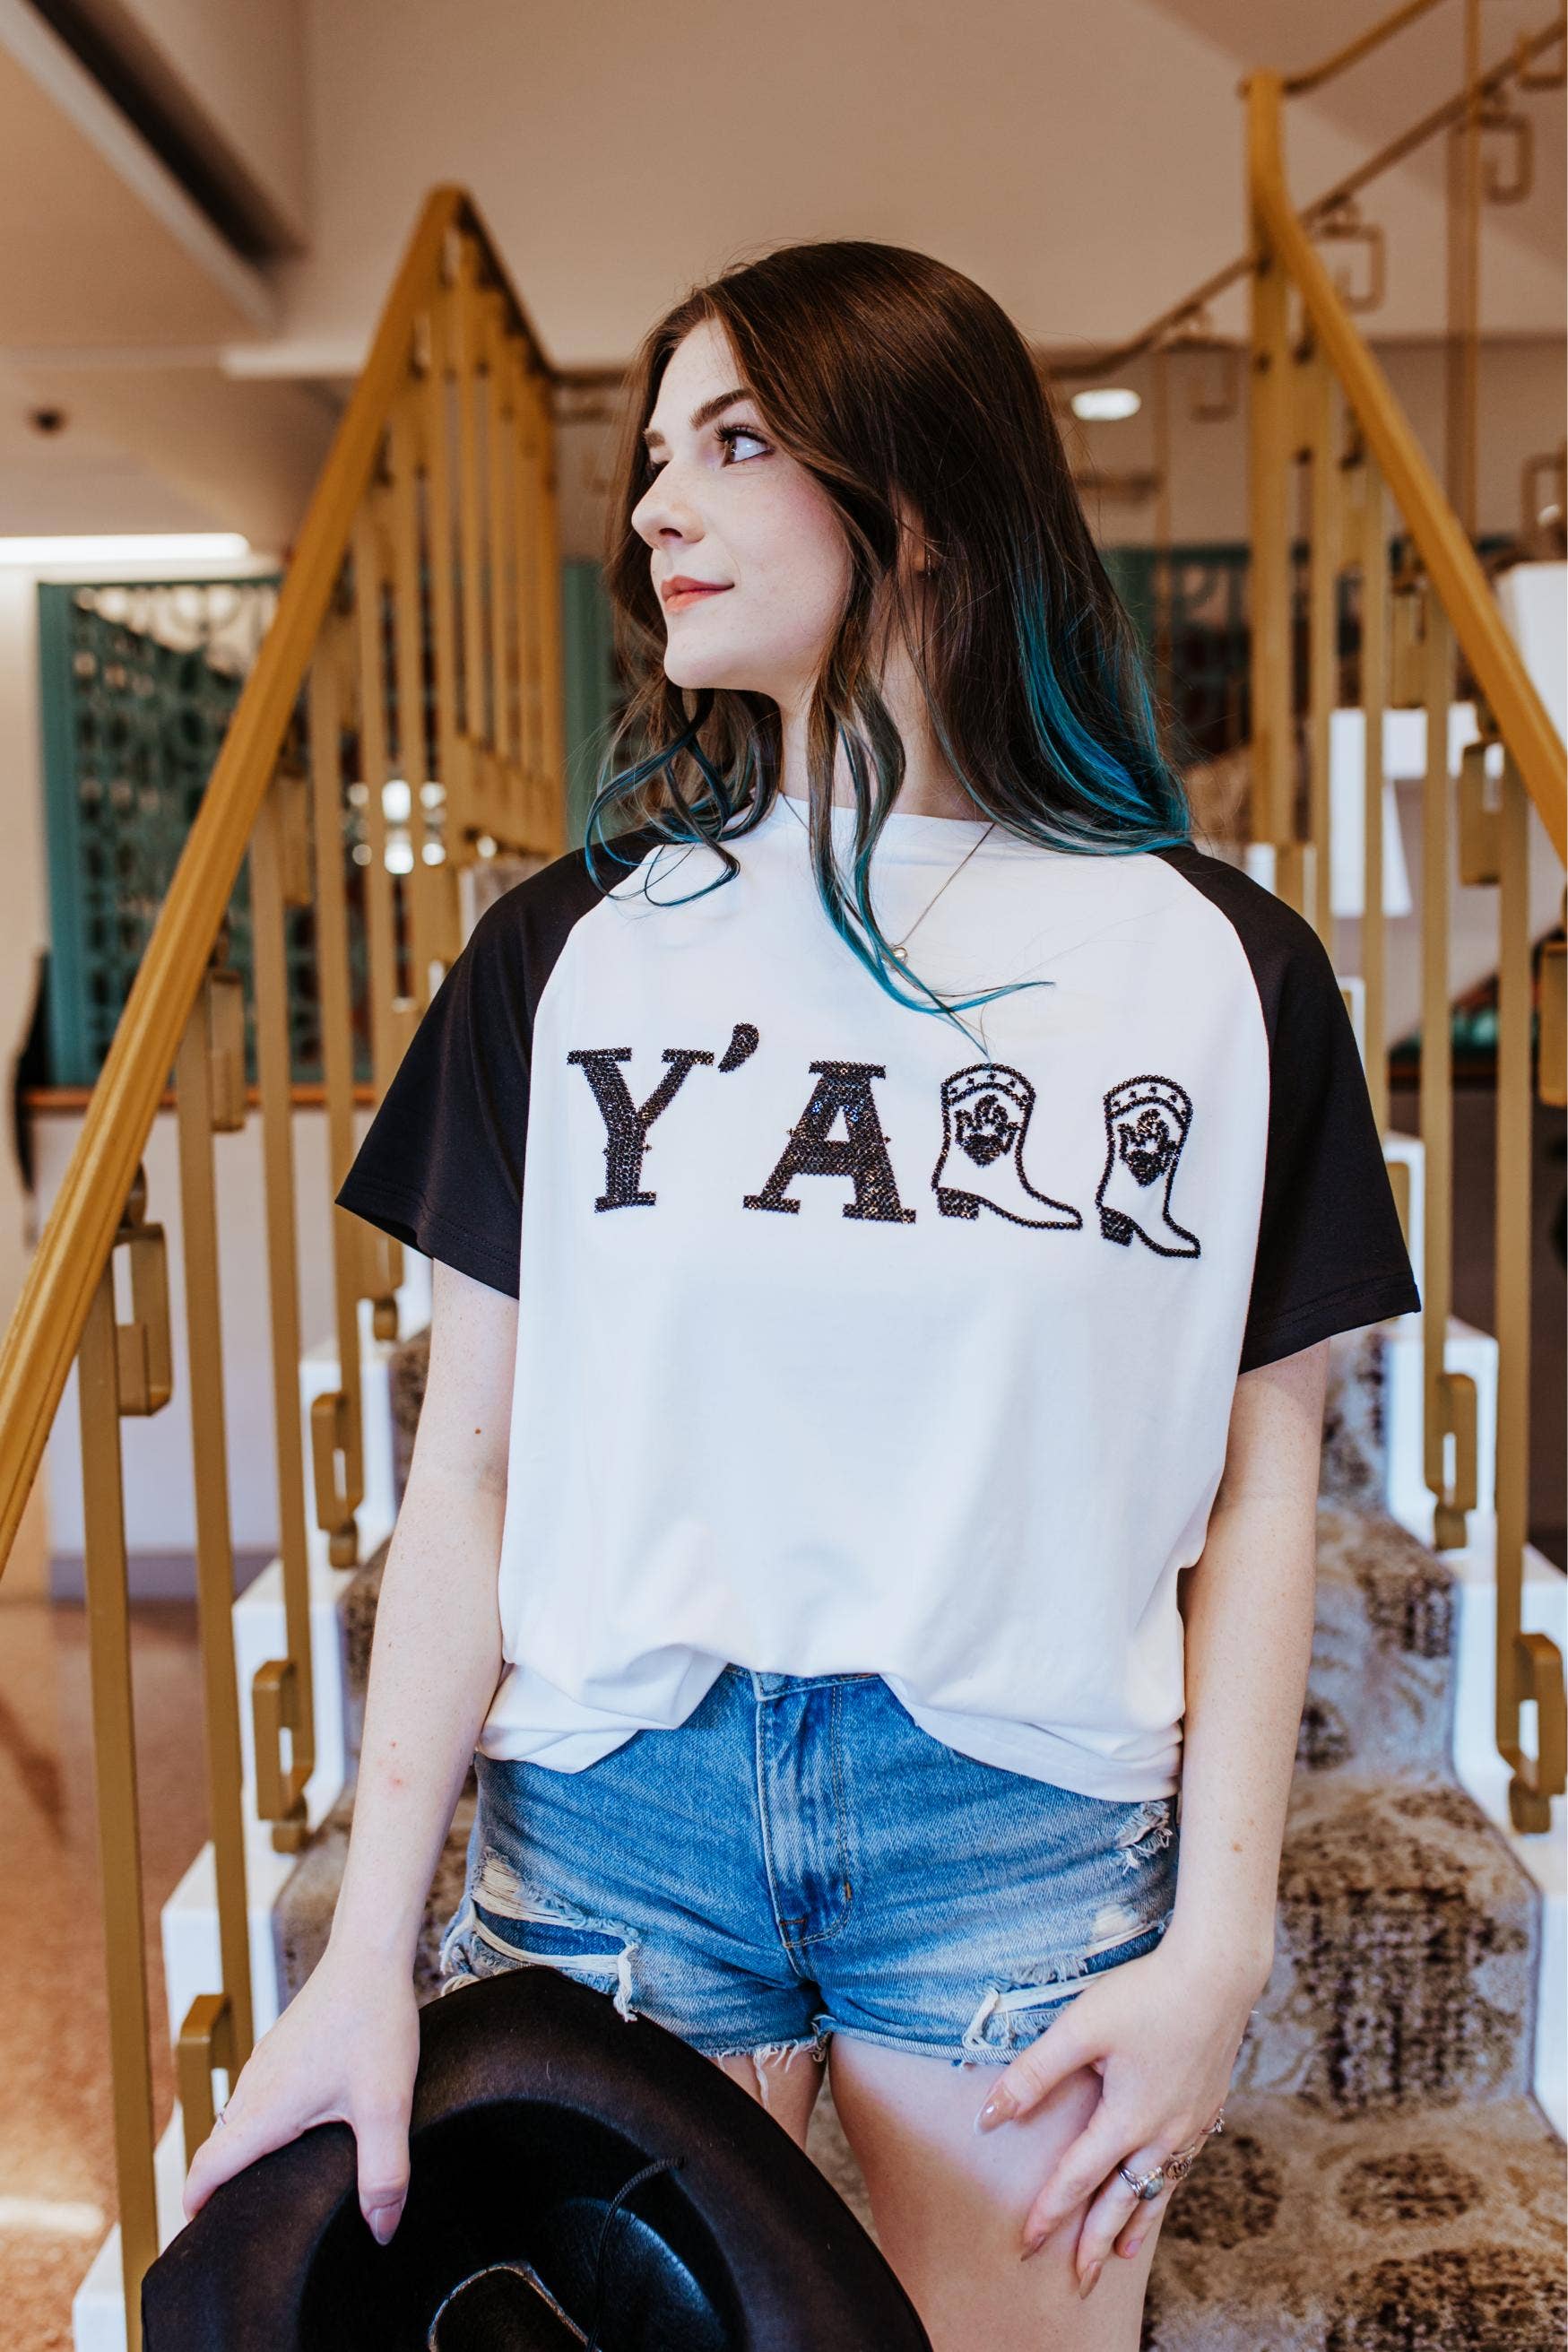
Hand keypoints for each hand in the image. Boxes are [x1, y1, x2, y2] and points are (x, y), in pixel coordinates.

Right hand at [181, 1943, 421, 2245]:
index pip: (206, 2168)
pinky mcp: (283, 2046)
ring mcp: (267, 2062)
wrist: (369, 1952)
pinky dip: (261, 2124)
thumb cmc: (373, 2022)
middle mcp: (254, 2085)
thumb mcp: (386, 2105)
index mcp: (264, 2109)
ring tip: (267, 2186)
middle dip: (219, 2189)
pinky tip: (299, 2131)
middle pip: (219, 2148)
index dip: (196, 2206)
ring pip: (238, 2119)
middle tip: (239, 2225)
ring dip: (241, 2154)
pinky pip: (258, 2096)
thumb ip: (383, 2172)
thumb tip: (381, 2230)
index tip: (198, 2238)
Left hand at [972, 1934, 1261, 2293]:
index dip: (1049, 2212)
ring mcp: (1191, 2123)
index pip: (1078, 2179)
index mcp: (1127, 2120)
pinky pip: (1182, 2164)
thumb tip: (990, 2116)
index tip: (1027, 2242)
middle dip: (1095, 2242)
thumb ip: (1034, 2074)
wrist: (1218, 1973)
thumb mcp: (1080, 2028)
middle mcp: (1163, 2134)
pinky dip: (1165, 2188)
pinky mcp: (1208, 2105)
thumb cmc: (1146, 1994)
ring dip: (1135, 2224)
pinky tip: (1162, 2185)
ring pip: (1157, 2189)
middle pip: (1122, 2202)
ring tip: (1120, 2253)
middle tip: (1078, 2278)